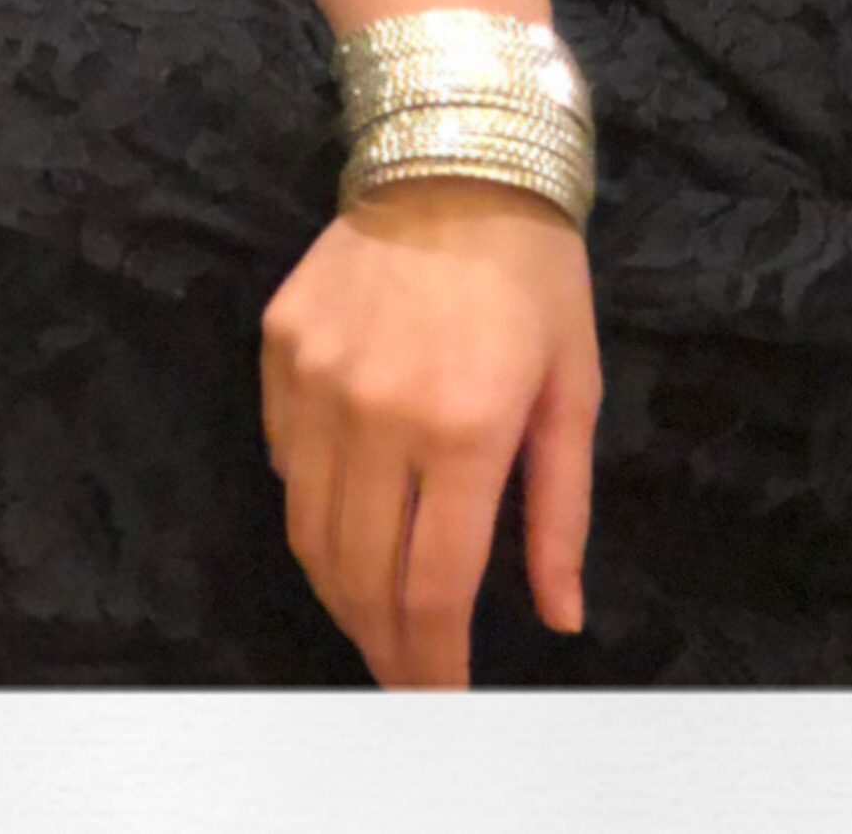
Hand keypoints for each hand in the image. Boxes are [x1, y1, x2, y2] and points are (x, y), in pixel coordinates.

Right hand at [259, 178, 600, 687]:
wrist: (454, 148)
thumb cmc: (535, 271)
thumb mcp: (573, 386)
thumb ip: (560, 511)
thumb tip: (560, 619)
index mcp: (466, 429)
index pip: (433, 590)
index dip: (433, 665)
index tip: (440, 702)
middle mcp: (379, 414)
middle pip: (361, 577)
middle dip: (383, 645)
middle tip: (404, 676)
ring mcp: (317, 381)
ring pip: (309, 531)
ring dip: (339, 590)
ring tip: (371, 616)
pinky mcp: (278, 348)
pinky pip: (282, 460)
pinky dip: (310, 505)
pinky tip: (344, 513)